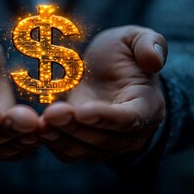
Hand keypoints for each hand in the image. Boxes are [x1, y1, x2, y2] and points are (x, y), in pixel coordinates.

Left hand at [39, 25, 166, 161]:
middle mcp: (130, 133)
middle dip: (76, 128)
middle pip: (103, 139)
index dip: (105, 117)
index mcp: (147, 107)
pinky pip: (70, 154)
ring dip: (62, 139)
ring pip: (85, 151)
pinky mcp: (86, 147)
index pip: (129, 119)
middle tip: (52, 113)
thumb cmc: (122, 55)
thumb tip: (155, 60)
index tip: (82, 110)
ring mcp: (108, 144)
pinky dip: (54, 144)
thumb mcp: (135, 39)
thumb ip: (149, 43)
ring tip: (42, 124)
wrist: (107, 74)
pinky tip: (38, 131)